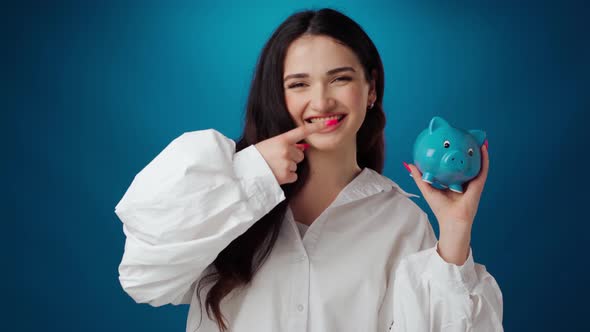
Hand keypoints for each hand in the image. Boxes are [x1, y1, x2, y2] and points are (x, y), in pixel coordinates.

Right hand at [254, 120, 331, 184]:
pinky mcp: (286, 176)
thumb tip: (302, 147)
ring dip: (288, 167)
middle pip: (300, 154)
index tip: (327, 123)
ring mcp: (287, 163)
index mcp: (281, 139)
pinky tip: (276, 174)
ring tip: (274, 167)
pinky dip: (287, 177)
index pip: (301, 131)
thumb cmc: (255, 157)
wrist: (244, 172)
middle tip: (277, 160)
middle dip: (292, 157)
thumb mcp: (269, 145)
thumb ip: (285, 144)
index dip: (315, 127)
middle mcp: (286, 150)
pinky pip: (294, 176)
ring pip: (296, 165)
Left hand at [404, 140, 488, 263]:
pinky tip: (483, 148)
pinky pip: (483, 168)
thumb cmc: (440, 208)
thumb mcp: (427, 188)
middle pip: (466, 163)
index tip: (451, 142)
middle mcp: (464, 181)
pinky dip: (484, 158)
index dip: (453, 155)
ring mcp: (473, 182)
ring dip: (478, 151)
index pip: (454, 166)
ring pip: (477, 163)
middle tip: (465, 136)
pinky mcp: (479, 184)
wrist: (452, 220)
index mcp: (454, 181)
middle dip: (467, 150)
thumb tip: (409, 164)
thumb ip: (419, 177)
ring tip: (477, 138)